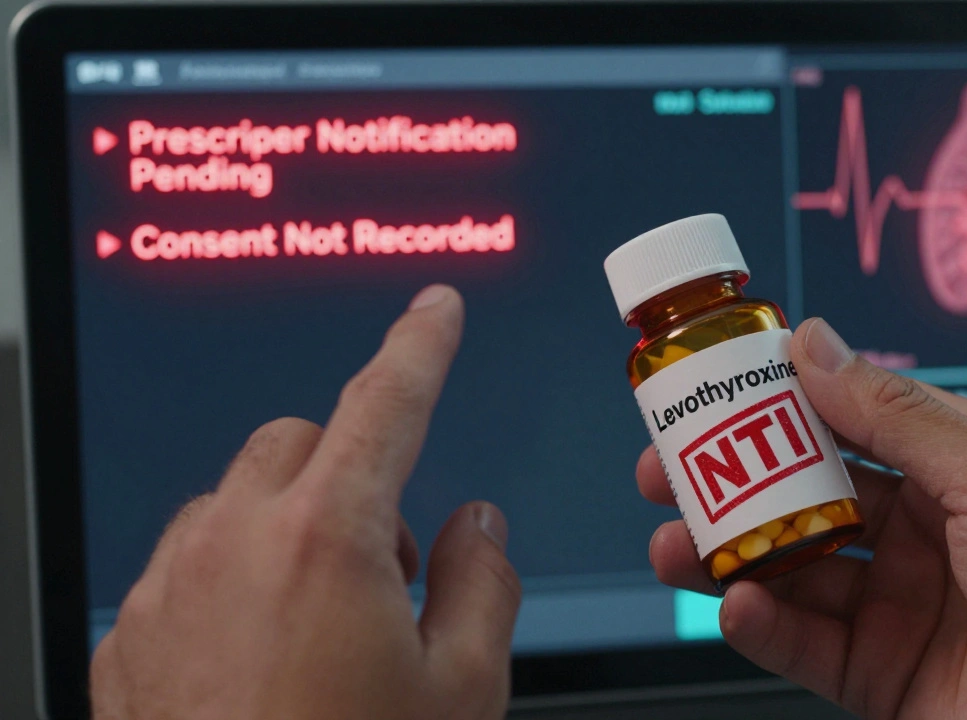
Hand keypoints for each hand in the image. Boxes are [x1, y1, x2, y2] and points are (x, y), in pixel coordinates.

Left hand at [91, 285, 521, 719]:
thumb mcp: (466, 690)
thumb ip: (483, 578)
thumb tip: (474, 522)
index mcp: (327, 540)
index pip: (387, 403)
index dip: (421, 346)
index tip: (435, 310)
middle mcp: (232, 545)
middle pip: (299, 442)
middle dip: (349, 472)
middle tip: (389, 562)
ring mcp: (168, 590)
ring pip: (234, 501)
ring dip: (287, 527)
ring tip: (323, 623)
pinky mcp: (128, 641)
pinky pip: (184, 567)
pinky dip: (231, 582)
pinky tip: (261, 664)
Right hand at [638, 318, 966, 718]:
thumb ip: (892, 414)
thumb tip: (814, 344)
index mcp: (953, 468)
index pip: (844, 421)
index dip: (775, 405)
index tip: (711, 390)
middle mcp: (919, 532)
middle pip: (801, 496)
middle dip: (727, 483)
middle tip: (664, 469)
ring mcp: (896, 605)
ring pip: (789, 568)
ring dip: (725, 553)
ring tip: (672, 543)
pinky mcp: (881, 675)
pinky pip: (802, 643)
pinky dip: (760, 623)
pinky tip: (737, 601)